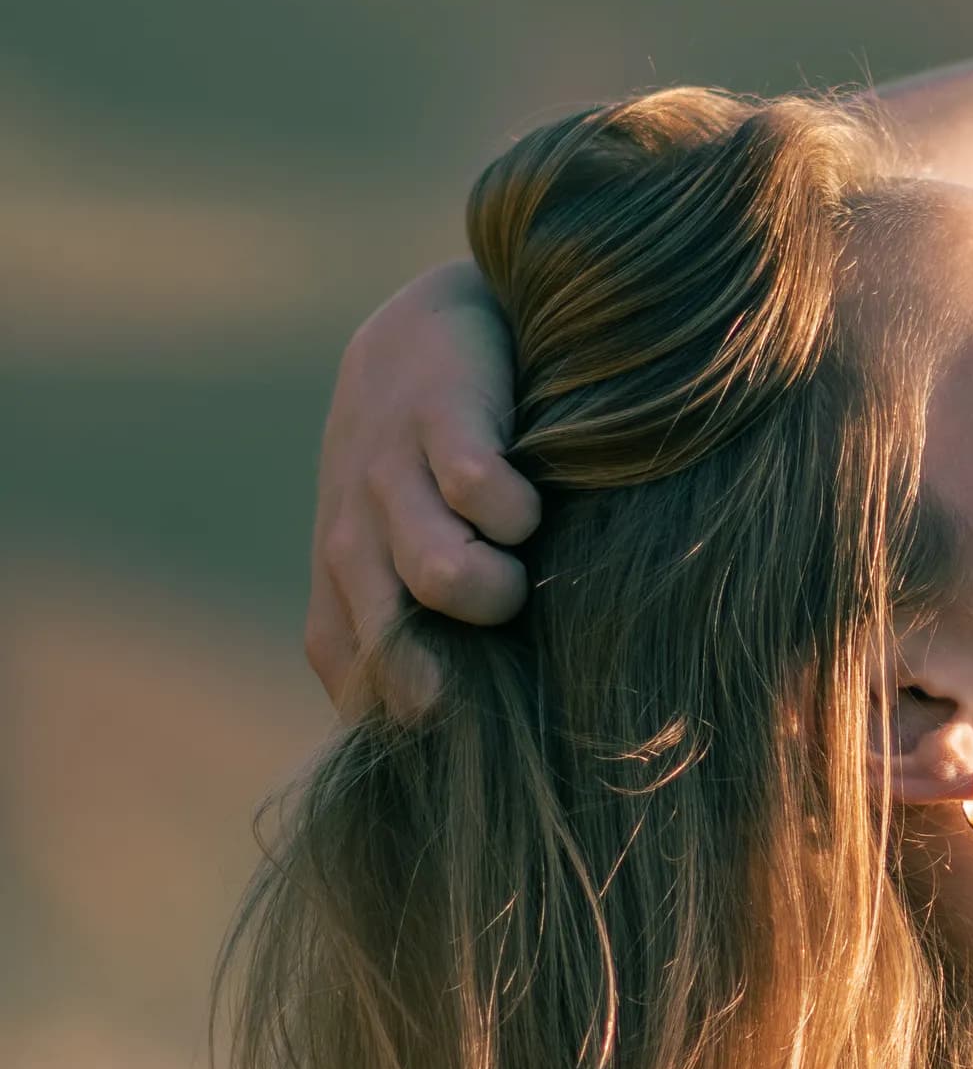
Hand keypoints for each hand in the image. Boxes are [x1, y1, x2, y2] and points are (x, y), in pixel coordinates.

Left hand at [306, 261, 541, 715]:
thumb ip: (416, 640)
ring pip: (437, 571)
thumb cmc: (422, 470)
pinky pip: (474, 487)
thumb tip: (450, 735)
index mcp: (347, 590)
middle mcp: (356, 541)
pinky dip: (510, 510)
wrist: (420, 333)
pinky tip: (528, 505)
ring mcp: (390, 478)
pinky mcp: (437, 416)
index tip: (475, 727)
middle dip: (453, 669)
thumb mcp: (401, 558)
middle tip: (505, 655)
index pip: (361, 683)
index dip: (415, 715)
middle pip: (394, 644)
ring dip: (492, 589)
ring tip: (520, 575)